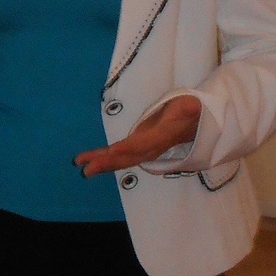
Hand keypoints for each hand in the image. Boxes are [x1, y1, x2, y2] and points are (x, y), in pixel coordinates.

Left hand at [76, 95, 202, 176]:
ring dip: (101, 162)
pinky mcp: (136, 147)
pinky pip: (119, 155)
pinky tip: (87, 160)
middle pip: (129, 157)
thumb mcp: (192, 106)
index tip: (114, 151)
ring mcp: (143, 149)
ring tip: (80, 164)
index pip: (146, 144)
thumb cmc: (190, 111)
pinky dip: (103, 157)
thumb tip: (192, 107)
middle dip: (108, 163)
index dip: (131, 148)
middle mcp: (152, 147)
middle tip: (87, 168)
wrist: (194, 125)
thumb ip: (190, 109)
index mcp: (164, 136)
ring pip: (121, 159)